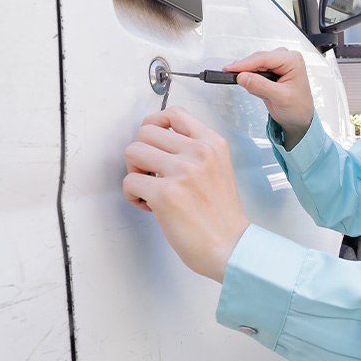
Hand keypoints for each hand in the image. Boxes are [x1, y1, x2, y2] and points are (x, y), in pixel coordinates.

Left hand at [123, 107, 249, 282]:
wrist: (231, 247)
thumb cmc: (222, 216)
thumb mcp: (218, 169)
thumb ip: (195, 151)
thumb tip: (157, 144)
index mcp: (213, 144)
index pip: (174, 113)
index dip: (154, 123)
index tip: (152, 141)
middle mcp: (199, 152)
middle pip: (146, 131)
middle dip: (141, 152)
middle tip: (150, 173)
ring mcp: (183, 171)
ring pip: (133, 151)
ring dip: (134, 172)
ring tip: (149, 189)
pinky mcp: (166, 194)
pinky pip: (129, 182)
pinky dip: (132, 196)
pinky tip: (149, 206)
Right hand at [223, 48, 313, 149]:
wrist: (300, 118)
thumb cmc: (299, 107)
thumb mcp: (281, 97)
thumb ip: (261, 86)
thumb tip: (242, 76)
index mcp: (292, 60)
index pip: (263, 57)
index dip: (245, 64)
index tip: (229, 69)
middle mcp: (284, 59)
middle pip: (257, 60)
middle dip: (248, 73)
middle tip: (239, 83)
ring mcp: (276, 65)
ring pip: (253, 67)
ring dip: (252, 81)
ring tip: (264, 94)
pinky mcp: (270, 72)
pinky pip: (254, 73)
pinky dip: (253, 84)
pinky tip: (263, 93)